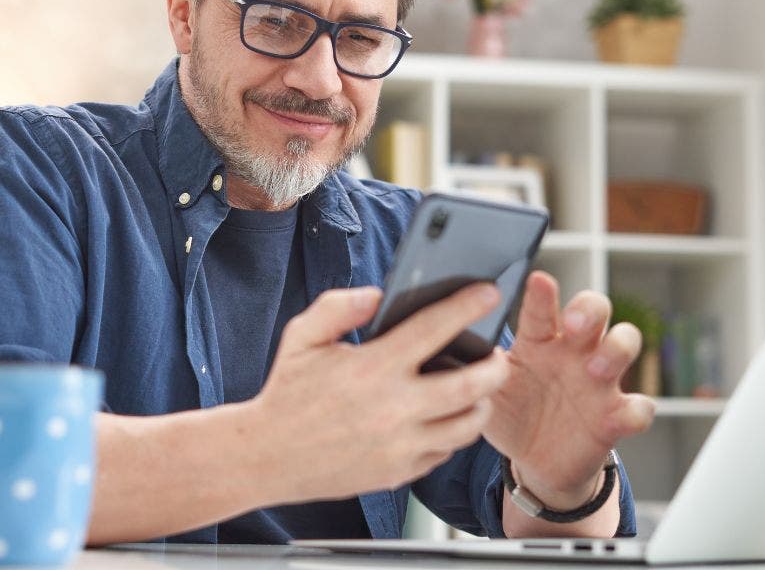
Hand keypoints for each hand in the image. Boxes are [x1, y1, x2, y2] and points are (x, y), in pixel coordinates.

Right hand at [247, 283, 510, 504]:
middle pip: (471, 386)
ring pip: (467, 424)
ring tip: (477, 388)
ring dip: (481, 402)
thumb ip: (338, 308)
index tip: (487, 293)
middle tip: (497, 354)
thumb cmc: (286, 393)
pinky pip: (444, 451)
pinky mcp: (399, 472)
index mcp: (371, 368)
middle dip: (495, 365)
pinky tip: (445, 416)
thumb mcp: (302, 338)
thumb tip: (377, 295)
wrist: (267, 456)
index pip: (433, 330)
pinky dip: (453, 432)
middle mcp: (392, 408)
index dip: (466, 307)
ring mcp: (399, 445)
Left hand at [483, 271, 655, 508]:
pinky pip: (640, 407)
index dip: (542, 295)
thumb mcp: (488, 392)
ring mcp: (599, 382)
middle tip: (573, 323)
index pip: (541, 309)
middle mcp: (573, 352)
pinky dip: (637, 409)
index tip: (538, 280)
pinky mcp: (616, 416)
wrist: (533, 461)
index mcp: (538, 341)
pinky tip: (621, 415)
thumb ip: (477, 369)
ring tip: (596, 368)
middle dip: (589, 309)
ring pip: (624, 344)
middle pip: (595, 310)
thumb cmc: (510, 414)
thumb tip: (455, 345)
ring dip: (616, 350)